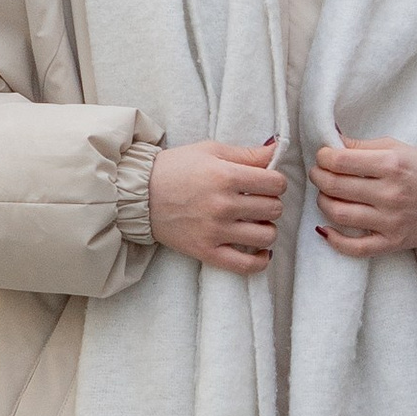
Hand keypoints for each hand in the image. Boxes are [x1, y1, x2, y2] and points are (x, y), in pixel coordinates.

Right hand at [148, 137, 284, 273]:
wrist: (138, 194)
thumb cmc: (176, 168)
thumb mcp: (210, 150)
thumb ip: (247, 153)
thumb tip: (277, 149)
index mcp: (226, 176)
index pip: (276, 183)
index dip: (276, 182)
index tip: (266, 183)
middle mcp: (223, 205)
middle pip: (274, 209)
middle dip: (271, 203)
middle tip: (257, 201)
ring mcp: (215, 231)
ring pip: (267, 236)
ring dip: (267, 228)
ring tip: (256, 223)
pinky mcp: (206, 252)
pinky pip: (245, 266)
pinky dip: (260, 260)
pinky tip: (260, 250)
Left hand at [311, 135, 416, 258]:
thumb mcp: (397, 148)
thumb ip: (363, 146)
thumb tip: (330, 142)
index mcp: (392, 165)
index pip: (340, 160)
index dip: (323, 157)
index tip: (324, 156)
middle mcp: (391, 193)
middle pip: (334, 185)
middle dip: (318, 177)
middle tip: (319, 173)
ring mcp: (391, 221)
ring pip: (338, 213)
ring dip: (323, 202)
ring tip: (326, 195)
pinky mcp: (392, 242)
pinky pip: (355, 247)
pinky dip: (334, 239)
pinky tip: (326, 229)